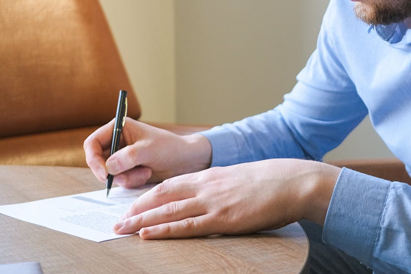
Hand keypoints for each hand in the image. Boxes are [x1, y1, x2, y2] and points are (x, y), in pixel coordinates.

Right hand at [83, 117, 212, 187]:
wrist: (186, 161)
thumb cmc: (170, 148)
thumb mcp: (150, 149)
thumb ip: (129, 156)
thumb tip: (109, 167)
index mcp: (119, 128)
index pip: (93, 143)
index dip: (93, 158)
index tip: (104, 173)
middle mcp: (117, 142)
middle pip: (97, 161)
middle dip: (110, 172)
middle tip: (123, 178)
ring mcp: (121, 158)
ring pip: (109, 174)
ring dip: (126, 177)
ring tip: (145, 172)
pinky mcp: (128, 170)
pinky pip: (120, 181)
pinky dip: (132, 181)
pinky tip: (147, 174)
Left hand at [112, 159, 339, 238]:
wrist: (293, 182)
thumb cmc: (272, 182)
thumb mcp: (240, 180)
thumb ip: (222, 188)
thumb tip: (212, 201)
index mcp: (210, 176)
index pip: (170, 185)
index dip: (148, 196)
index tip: (132, 206)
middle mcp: (206, 186)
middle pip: (162, 196)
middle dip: (137, 209)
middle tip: (117, 221)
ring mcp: (213, 202)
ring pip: (168, 211)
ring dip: (142, 221)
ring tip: (122, 229)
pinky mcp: (223, 218)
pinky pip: (187, 226)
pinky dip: (164, 230)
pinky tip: (148, 234)